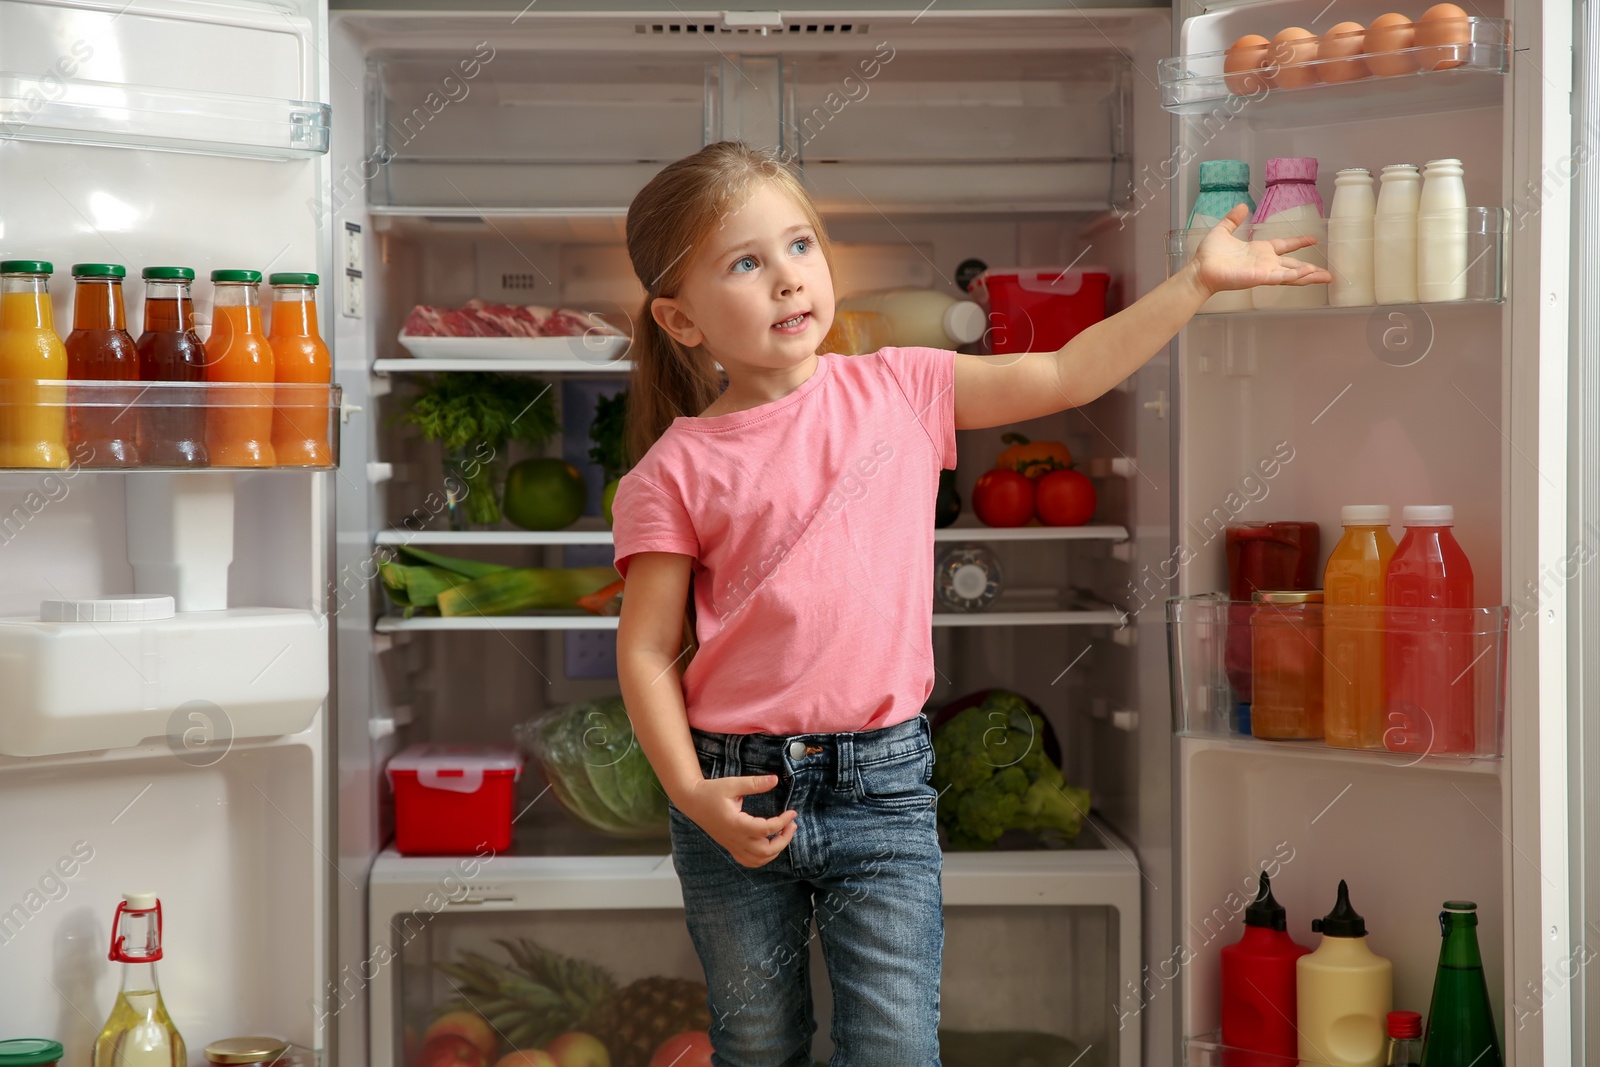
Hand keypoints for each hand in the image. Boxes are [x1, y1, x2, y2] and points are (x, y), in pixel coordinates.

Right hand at [676, 774, 796, 867]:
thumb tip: (775, 779)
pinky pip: (749, 861)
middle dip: (784, 840)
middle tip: (792, 825)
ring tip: (784, 834)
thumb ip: (755, 783)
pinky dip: (762, 858)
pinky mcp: (730, 846)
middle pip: (766, 851)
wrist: (692, 801)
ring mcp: (732, 845)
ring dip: (776, 850)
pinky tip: (769, 845)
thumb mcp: (733, 784)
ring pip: (759, 860)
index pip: (766, 829)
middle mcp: (735, 838)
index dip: (783, 822)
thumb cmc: (711, 791)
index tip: (792, 812)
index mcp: (736, 824)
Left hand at [1191, 203, 1334, 295]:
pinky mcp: (1260, 277)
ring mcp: (1264, 271)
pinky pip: (1282, 276)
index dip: (1298, 242)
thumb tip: (1242, 206)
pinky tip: (1308, 272)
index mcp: (1259, 250)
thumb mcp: (1223, 231)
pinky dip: (1296, 274)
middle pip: (1294, 265)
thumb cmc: (1209, 255)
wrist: (1200, 269)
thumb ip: (1233, 219)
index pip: (1284, 246)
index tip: (1312, 239)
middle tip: (1328, 273)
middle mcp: (1265, 262)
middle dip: (1311, 269)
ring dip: (1309, 275)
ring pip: (1292, 273)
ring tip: (1326, 277)